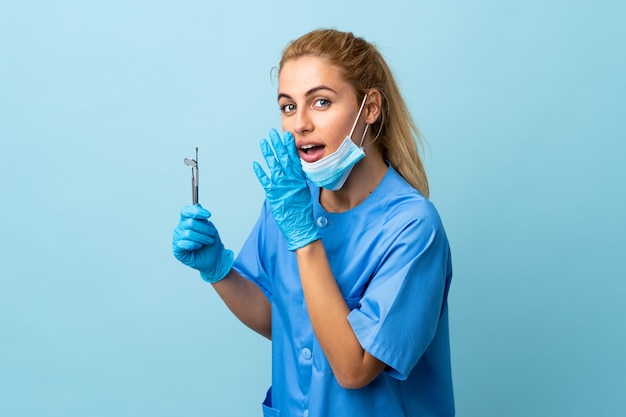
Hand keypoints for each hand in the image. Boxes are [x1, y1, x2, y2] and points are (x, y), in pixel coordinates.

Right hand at [172, 204, 233, 282]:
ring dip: (203, 238)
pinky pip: (184, 243)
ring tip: (209, 242)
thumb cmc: (211, 243)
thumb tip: (198, 205)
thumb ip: (202, 218)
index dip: (196, 211)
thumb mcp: (209, 227)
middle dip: (205, 229)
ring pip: (189, 233)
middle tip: (213, 234)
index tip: (208, 215)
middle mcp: (180, 228)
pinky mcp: (177, 250)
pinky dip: (195, 245)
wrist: (215, 258)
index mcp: (186, 220)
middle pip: (190, 222)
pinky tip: (199, 247)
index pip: (186, 211)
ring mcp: (177, 238)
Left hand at [253, 129, 319, 250]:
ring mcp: (281, 187)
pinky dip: (260, 172)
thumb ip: (297, 180)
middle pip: (283, 159)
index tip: (286, 136)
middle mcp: (290, 181)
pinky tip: (255, 164)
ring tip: (263, 143)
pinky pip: (265, 181)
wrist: (300, 226)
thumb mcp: (303, 192)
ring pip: (274, 166)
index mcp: (299, 179)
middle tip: (273, 133)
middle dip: (278, 145)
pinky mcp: (273, 195)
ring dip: (268, 154)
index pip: (294, 159)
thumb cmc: (302, 211)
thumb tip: (294, 171)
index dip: (289, 147)